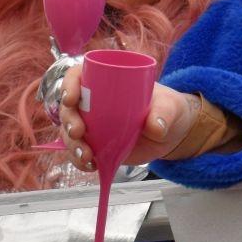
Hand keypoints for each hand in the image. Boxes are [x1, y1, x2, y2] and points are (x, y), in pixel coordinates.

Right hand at [58, 65, 198, 172]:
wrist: (173, 132)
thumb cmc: (168, 109)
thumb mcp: (170, 106)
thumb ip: (164, 113)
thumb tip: (155, 127)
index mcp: (108, 82)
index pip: (79, 76)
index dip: (69, 85)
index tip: (71, 99)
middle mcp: (95, 103)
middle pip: (70, 108)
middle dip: (68, 120)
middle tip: (78, 132)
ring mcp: (94, 126)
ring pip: (71, 133)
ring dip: (72, 145)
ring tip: (86, 156)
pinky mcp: (98, 146)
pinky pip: (81, 153)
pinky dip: (80, 161)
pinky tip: (90, 166)